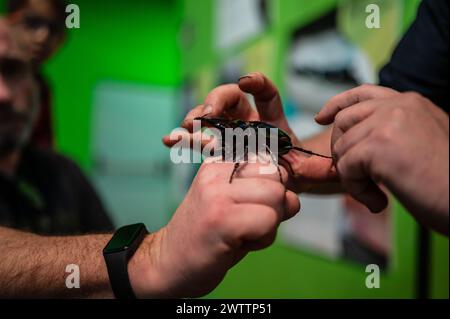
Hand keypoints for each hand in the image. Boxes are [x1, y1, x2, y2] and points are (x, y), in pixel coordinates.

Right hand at [130, 160, 299, 297]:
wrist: (167, 262)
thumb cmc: (207, 235)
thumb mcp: (231, 204)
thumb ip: (261, 194)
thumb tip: (294, 198)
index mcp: (219, 163)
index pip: (268, 160)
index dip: (271, 188)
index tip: (249, 206)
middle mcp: (217, 172)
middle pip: (277, 176)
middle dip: (274, 205)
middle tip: (247, 223)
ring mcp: (218, 193)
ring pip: (277, 196)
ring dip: (269, 223)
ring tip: (242, 233)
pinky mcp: (221, 218)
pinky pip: (269, 220)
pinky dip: (263, 239)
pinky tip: (238, 243)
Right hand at [162, 72, 336, 191]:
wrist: (283, 189)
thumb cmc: (300, 176)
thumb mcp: (313, 170)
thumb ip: (319, 169)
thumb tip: (329, 166)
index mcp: (272, 120)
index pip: (265, 94)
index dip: (257, 83)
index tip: (248, 82)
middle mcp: (250, 122)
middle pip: (230, 100)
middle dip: (217, 101)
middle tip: (209, 113)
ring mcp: (231, 135)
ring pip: (211, 118)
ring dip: (197, 118)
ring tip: (187, 125)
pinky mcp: (218, 150)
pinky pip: (200, 140)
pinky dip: (184, 138)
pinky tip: (169, 140)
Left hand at [316, 84, 448, 233]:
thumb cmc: (447, 181)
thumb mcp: (421, 141)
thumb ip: (393, 132)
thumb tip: (358, 142)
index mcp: (409, 103)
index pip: (362, 94)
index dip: (337, 105)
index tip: (321, 118)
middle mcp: (398, 106)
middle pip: (343, 121)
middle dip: (341, 150)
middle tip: (356, 176)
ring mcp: (387, 123)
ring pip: (342, 148)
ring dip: (352, 177)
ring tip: (376, 194)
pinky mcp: (378, 146)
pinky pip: (345, 168)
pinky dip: (356, 189)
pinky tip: (378, 201)